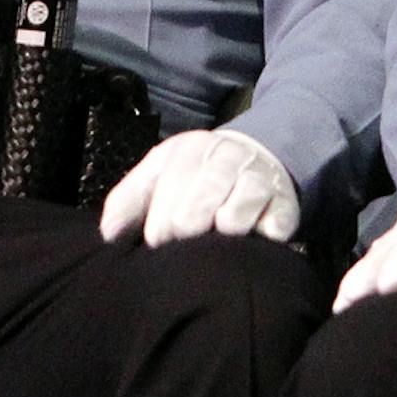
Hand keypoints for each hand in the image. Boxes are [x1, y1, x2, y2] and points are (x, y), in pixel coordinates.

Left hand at [99, 128, 300, 245]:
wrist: (256, 154)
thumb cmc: (196, 174)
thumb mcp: (159, 172)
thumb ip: (128, 199)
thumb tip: (110, 235)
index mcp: (189, 149)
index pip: (168, 191)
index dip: (159, 226)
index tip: (158, 242)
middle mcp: (227, 158)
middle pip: (197, 209)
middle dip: (185, 234)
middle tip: (184, 247)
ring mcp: (260, 179)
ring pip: (234, 219)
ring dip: (221, 235)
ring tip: (217, 239)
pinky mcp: (286, 203)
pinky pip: (274, 229)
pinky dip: (261, 239)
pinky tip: (252, 240)